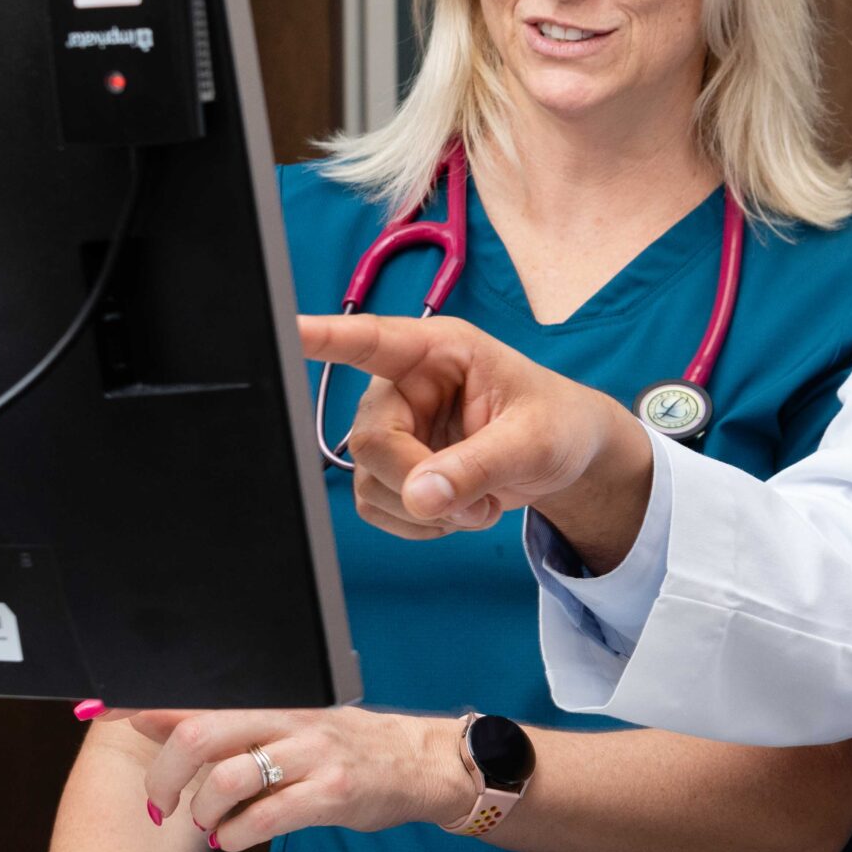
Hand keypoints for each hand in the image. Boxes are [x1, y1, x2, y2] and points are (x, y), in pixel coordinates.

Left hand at [129, 706, 474, 851]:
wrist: (419, 764)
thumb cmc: (346, 750)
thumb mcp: (290, 725)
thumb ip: (233, 724)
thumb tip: (157, 719)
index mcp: (275, 700)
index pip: (200, 694)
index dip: (147, 703)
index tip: (104, 711)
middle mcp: (290, 719)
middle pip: (200, 734)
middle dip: (163, 776)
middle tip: (159, 805)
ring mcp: (313, 754)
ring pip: (228, 779)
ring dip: (202, 814)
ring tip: (208, 826)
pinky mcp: (332, 792)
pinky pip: (267, 817)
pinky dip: (237, 836)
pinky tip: (236, 839)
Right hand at [299, 313, 653, 566]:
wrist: (567, 457)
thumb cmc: (556, 424)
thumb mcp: (533, 442)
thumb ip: (479, 466)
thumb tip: (420, 496)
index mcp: (438, 351)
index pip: (369, 340)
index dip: (323, 337)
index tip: (285, 329)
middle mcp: (403, 385)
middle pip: (370, 441)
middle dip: (421, 484)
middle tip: (477, 506)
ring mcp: (393, 427)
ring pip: (369, 481)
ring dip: (425, 511)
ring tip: (480, 505)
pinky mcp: (391, 467)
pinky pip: (377, 506)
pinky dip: (418, 522)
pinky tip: (457, 511)